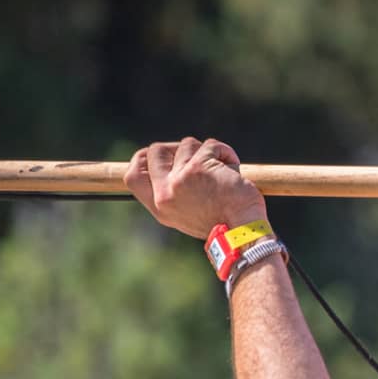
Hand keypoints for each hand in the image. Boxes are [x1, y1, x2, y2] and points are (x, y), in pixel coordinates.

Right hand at [124, 137, 265, 238]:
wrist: (243, 233)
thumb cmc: (225, 223)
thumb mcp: (189, 213)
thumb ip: (176, 192)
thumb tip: (176, 163)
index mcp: (160, 207)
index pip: (134, 176)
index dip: (145, 160)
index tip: (165, 156)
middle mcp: (164, 193)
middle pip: (155, 151)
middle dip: (178, 147)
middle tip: (198, 156)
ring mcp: (179, 179)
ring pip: (187, 144)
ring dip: (208, 152)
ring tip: (224, 170)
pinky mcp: (198, 168)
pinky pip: (210, 145)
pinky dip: (225, 152)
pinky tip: (234, 168)